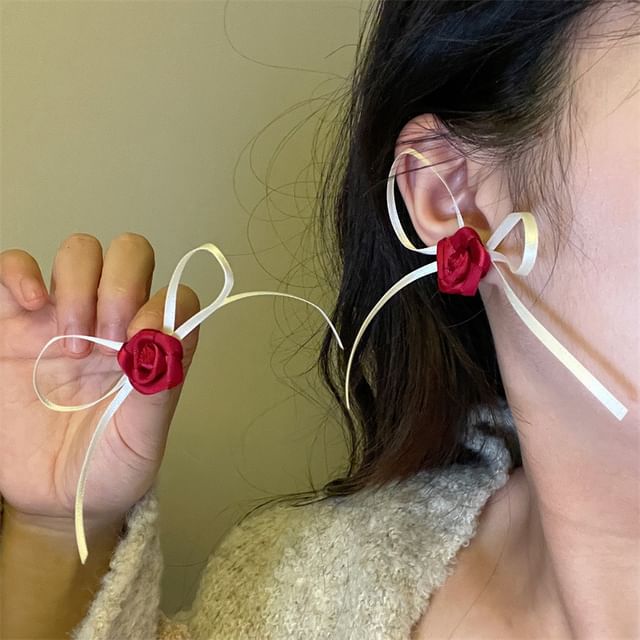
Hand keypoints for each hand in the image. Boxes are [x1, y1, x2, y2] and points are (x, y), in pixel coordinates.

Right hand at [0, 233, 199, 527]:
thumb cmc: (108, 466)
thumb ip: (160, 390)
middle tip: (105, 341)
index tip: (140, 346)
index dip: (164, 307)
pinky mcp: (13, 324)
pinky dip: (20, 272)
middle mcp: (114, 321)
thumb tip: (167, 333)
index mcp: (153, 346)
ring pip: (81, 251)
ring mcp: (63, 316)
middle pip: (130, 254)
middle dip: (120, 286)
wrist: (53, 497)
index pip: (175, 295)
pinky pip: (13, 268)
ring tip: (71, 343)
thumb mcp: (141, 439)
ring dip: (78, 284)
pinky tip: (31, 304)